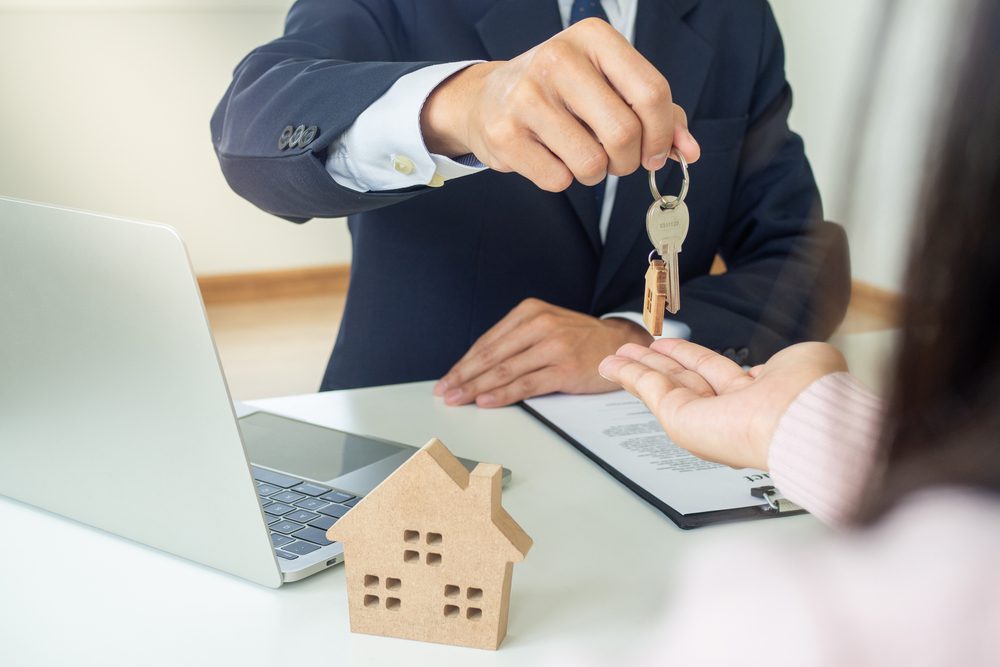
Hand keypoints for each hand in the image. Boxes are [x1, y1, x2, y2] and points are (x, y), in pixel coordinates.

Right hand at [420, 18, 699, 190]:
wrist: (487, 100)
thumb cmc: (561, 94)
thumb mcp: (609, 85)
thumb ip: (656, 113)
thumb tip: (689, 150)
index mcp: (594, 38)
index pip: (652, 91)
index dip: (662, 133)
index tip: (655, 152)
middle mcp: (558, 59)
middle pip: (625, 132)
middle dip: (628, 161)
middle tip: (617, 160)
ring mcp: (527, 96)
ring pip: (592, 163)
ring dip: (595, 174)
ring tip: (580, 156)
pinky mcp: (505, 134)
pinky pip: (558, 179)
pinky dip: (562, 179)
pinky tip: (549, 157)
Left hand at [433, 298, 652, 407]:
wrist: (621, 344)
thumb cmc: (579, 340)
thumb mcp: (546, 327)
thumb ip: (516, 341)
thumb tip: (478, 367)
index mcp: (530, 311)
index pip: (488, 341)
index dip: (464, 362)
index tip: (447, 378)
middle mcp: (540, 325)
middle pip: (492, 355)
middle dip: (464, 376)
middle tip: (445, 392)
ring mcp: (554, 346)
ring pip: (505, 370)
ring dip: (476, 388)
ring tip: (459, 399)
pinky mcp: (565, 368)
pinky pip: (527, 384)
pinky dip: (503, 394)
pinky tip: (486, 401)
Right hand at [598, 340, 847, 469]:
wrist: (806, 421)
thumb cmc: (813, 396)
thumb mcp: (802, 361)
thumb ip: (782, 361)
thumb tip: (766, 369)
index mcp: (756, 397)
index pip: (715, 373)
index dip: (690, 357)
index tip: (669, 346)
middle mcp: (727, 411)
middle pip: (681, 379)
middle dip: (656, 362)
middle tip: (634, 351)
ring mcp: (702, 418)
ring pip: (661, 385)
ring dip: (635, 369)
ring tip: (615, 357)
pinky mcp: (681, 421)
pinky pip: (650, 391)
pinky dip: (628, 376)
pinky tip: (613, 365)